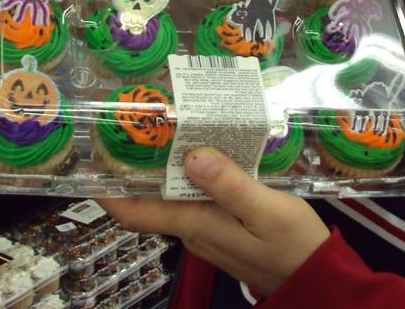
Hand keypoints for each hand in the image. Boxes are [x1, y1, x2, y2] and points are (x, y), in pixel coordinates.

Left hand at [99, 146, 329, 296]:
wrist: (316, 279)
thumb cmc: (294, 245)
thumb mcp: (268, 210)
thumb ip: (230, 185)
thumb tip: (191, 156)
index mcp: (197, 224)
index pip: (136, 213)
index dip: (107, 191)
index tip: (88, 163)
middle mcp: (193, 229)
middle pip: (150, 200)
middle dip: (135, 166)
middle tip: (131, 125)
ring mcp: (207, 230)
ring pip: (172, 198)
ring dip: (163, 168)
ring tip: (164, 128)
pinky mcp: (222, 228)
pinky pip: (194, 200)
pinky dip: (189, 175)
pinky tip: (202, 152)